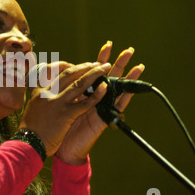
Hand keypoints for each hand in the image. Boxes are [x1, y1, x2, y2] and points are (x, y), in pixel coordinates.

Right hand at [19, 62, 111, 156]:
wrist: (28, 143)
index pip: (52, 71)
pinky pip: (84, 103)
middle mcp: (48, 93)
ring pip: (78, 84)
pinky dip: (96, 95)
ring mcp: (57, 103)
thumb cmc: (30, 129)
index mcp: (39, 91)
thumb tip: (47, 91)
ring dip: (93, 74)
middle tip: (96, 64)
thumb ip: (40, 97)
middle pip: (69, 74)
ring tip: (104, 68)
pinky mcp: (65, 115)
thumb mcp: (32, 107)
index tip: (75, 65)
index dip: (65, 66)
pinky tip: (104, 88)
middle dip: (84, 67)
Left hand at [55, 41, 144, 164]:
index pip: (93, 72)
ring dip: (128, 78)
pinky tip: (129, 87)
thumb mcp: (57, 104)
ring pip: (117, 90)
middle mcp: (94, 99)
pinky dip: (122, 97)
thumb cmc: (58, 127)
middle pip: (109, 78)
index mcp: (83, 94)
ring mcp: (100, 108)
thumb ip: (61, 90)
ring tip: (138, 65)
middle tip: (129, 50)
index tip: (108, 45)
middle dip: (118, 64)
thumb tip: (55, 72)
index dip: (100, 59)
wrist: (62, 148)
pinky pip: (116, 107)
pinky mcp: (103, 120)